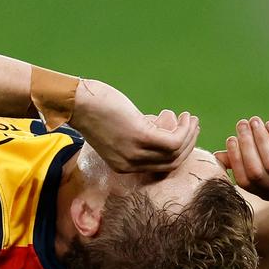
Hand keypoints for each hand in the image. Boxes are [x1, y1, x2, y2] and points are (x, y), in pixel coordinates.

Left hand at [70, 79, 199, 172]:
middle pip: (171, 163)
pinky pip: (173, 140)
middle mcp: (130, 165)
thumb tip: (162, 126)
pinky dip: (183, 129)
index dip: (177, 153)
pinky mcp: (141, 137)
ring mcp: (135, 153)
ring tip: (190, 118)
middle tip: (192, 126)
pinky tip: (183, 117)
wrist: (77, 102)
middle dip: (187, 145)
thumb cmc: (94, 110)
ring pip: (176, 152)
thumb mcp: (116, 131)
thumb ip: (136, 136)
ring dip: (189, 135)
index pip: (159, 167)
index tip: (184, 136)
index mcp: (123, 166)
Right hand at [213, 117, 268, 201]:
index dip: (235, 160)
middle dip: (246, 146)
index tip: (231, 137)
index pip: (245, 181)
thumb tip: (214, 158)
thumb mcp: (265, 152)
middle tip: (242, 124)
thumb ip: (243, 158)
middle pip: (257, 173)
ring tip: (255, 121)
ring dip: (260, 139)